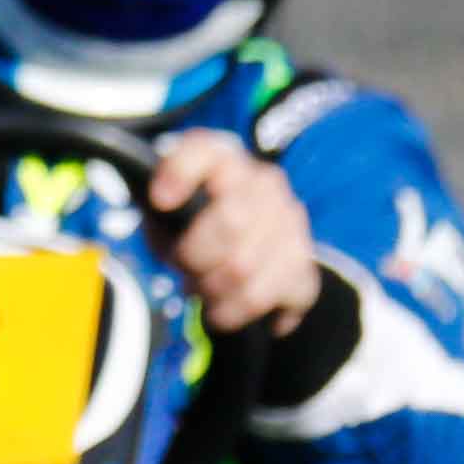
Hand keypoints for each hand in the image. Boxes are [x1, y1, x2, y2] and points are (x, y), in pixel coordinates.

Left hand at [145, 130, 320, 335]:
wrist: (252, 249)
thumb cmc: (197, 228)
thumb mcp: (168, 216)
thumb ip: (162, 211)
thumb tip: (165, 207)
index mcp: (224, 161)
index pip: (205, 152)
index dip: (180, 173)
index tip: (160, 200)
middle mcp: (264, 183)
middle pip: (230, 221)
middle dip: (196, 257)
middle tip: (186, 269)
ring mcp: (290, 222)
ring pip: (244, 268)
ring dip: (212, 290)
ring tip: (204, 290)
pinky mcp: (303, 263)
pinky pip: (264, 297)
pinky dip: (235, 311)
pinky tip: (225, 308)